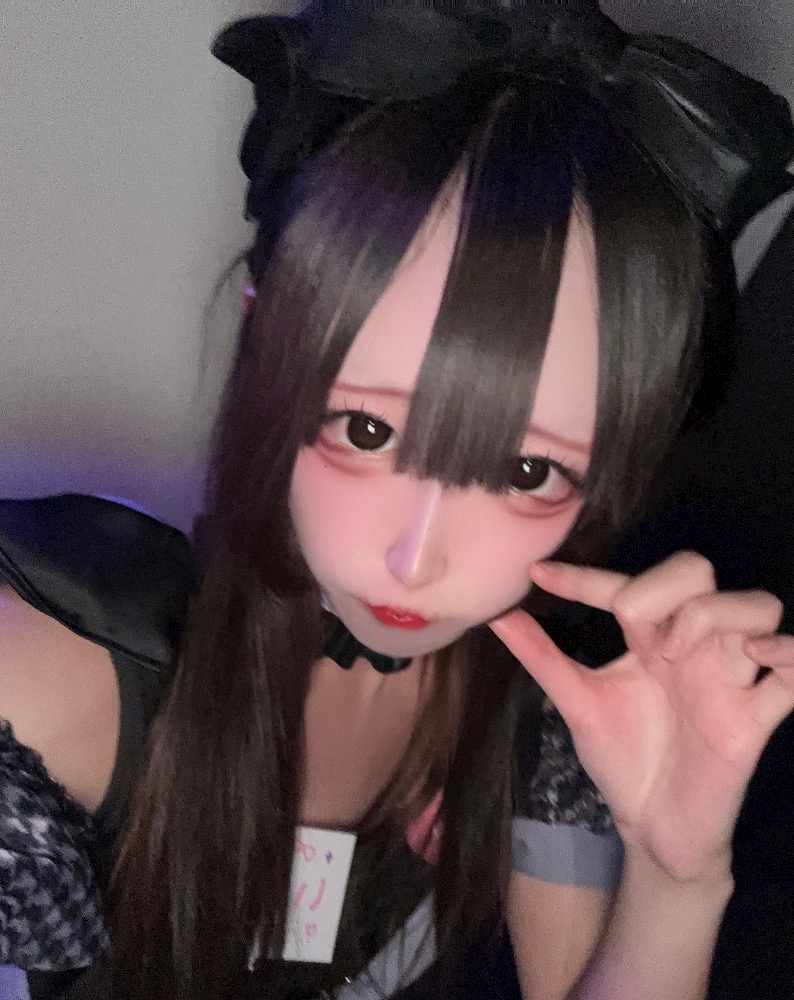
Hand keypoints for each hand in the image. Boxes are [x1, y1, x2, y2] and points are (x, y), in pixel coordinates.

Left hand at [489, 553, 793, 882]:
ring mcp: (727, 678)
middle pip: (699, 572)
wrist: (652, 830)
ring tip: (681, 649)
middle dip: (663, 585)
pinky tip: (759, 658)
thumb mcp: (576, 703)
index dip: (583, 577)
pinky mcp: (754, 719)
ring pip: (757, 607)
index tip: (537, 577)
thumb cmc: (623, 759)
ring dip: (719, 613)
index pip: (623, 586)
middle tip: (637, 628)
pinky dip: (788, 654)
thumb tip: (495, 614)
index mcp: (649, 638)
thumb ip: (541, 656)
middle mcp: (691, 646)